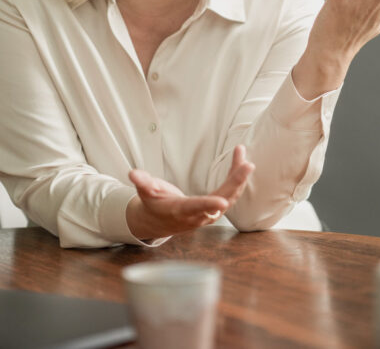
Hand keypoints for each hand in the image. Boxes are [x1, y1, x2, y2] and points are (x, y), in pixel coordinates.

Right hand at [125, 145, 254, 239]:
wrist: (159, 221)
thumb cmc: (153, 204)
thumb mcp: (145, 193)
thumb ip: (142, 183)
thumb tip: (132, 174)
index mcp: (180, 211)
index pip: (196, 208)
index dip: (208, 206)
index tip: (222, 202)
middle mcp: (198, 215)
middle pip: (221, 200)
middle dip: (235, 183)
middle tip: (247, 165)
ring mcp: (209, 214)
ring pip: (230, 196)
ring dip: (239, 178)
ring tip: (244, 157)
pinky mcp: (216, 209)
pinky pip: (231, 193)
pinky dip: (237, 178)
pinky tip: (242, 162)